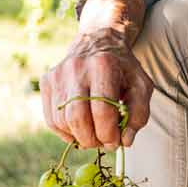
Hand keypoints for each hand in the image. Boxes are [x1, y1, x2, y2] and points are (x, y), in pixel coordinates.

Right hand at [40, 28, 152, 148]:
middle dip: (92, 139)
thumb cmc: (123, 69)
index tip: (115, 141)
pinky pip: (51, 119)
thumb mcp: (141, 85)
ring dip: (79, 137)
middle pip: (77, 118)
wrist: (97, 42)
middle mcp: (76, 68)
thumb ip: (138, 114)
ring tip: (94, 135)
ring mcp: (57, 75)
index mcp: (103, 65)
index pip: (102, 110)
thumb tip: (125, 141)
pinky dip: (66, 132)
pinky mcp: (46, 82)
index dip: (108, 133)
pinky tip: (81, 129)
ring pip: (61, 121)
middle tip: (103, 143)